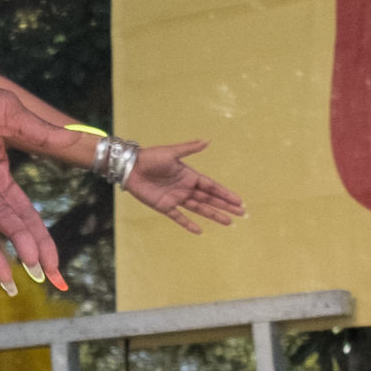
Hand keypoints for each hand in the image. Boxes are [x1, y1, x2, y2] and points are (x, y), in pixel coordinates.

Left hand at [123, 140, 245, 234]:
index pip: (212, 186)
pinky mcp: (164, 206)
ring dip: (213, 215)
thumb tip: (208, 140)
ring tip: (228, 222)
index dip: (225, 193)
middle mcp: (185, 188)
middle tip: (241, 213)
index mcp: (189, 175)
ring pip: (199, 209)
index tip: (239, 201)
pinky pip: (179, 217)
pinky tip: (199, 231)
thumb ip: (189, 148)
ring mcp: (176, 198)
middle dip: (225, 206)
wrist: (129, 167)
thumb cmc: (150, 157)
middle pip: (209, 199)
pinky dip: (188, 224)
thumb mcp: (171, 152)